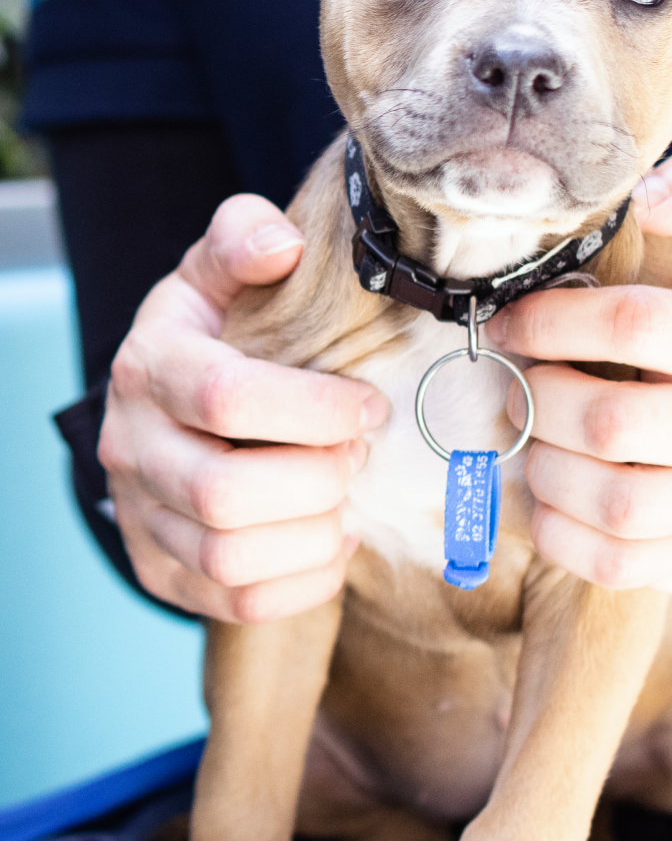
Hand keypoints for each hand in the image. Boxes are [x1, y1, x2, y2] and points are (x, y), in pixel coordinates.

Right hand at [98, 195, 387, 621]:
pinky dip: (304, 581)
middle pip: (225, 493)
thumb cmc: (210, 333)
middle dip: (316, 479)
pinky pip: (239, 602)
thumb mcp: (216, 273)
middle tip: (359, 456)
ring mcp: (142, 519)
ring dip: (314, 535)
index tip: (371, 406)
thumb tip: (280, 243)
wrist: (158, 407)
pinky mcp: (164, 573)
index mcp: (149, 367)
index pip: (227, 398)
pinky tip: (333, 541)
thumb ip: (243, 237)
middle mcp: (131, 449)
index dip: (316, 409)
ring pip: (230, 559)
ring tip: (347, 500)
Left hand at [488, 147, 671, 593]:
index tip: (508, 320)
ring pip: (612, 500)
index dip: (552, 319)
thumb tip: (645, 189)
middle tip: (517, 384)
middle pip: (608, 421)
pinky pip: (613, 562)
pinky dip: (562, 532)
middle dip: (538, 399)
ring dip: (545, 467)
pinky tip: (551, 495)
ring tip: (533, 437)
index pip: (634, 325)